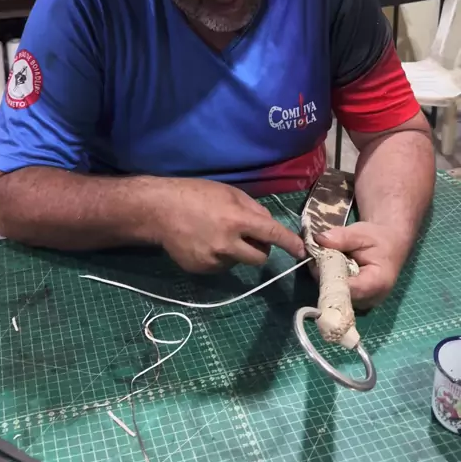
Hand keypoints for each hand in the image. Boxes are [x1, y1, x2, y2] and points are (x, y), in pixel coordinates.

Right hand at [156, 178, 304, 272]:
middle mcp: (228, 244)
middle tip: (248, 236)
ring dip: (237, 252)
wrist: (159, 211)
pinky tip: (204, 242)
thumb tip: (269, 224)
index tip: (302, 251)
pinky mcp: (202, 269)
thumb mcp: (228, 192)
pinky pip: (221, 266)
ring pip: (239, 262)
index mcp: (237, 220)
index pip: (272, 234)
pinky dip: (219, 257)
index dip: (289, 243)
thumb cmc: (195, 194)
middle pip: (260, 258)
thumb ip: (252, 208)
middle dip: (260, 249)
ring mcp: (214, 260)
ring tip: (216, 234)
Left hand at [315, 222, 406, 307]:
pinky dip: (330, 280)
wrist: (389, 244)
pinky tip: (331, 267)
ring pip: (334, 295)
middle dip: (324, 275)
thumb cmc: (378, 239)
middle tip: (317, 255)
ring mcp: (362, 303)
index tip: (317, 259)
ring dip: (325, 277)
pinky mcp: (355, 301)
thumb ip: (342, 237)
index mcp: (377, 283)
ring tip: (325, 259)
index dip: (328, 275)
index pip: (347, 288)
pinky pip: (336, 294)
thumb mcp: (361, 232)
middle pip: (338, 294)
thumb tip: (319, 240)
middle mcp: (370, 299)